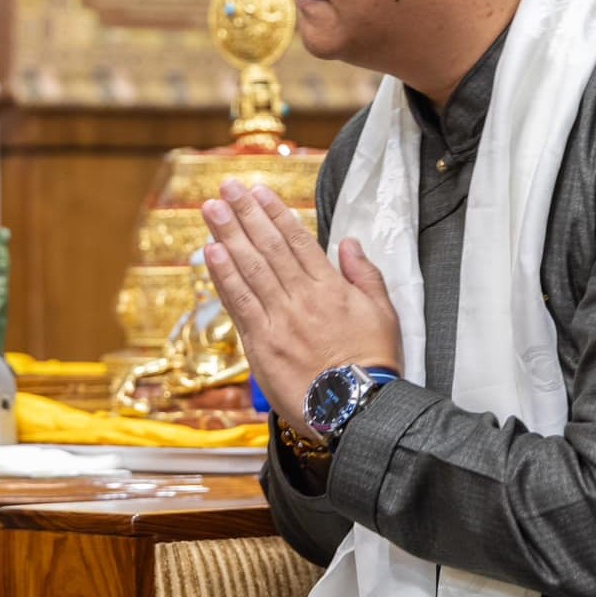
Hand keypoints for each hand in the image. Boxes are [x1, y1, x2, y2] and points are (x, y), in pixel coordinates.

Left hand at [200, 179, 401, 437]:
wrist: (358, 408)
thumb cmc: (374, 365)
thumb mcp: (384, 314)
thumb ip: (364, 276)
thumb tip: (349, 243)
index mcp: (331, 288)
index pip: (298, 241)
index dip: (275, 213)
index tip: (258, 192)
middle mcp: (302, 298)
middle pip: (269, 247)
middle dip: (245, 214)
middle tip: (226, 188)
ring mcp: (280, 319)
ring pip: (250, 269)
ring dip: (228, 235)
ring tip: (211, 210)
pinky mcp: (262, 343)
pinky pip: (239, 303)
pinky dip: (224, 276)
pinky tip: (211, 253)